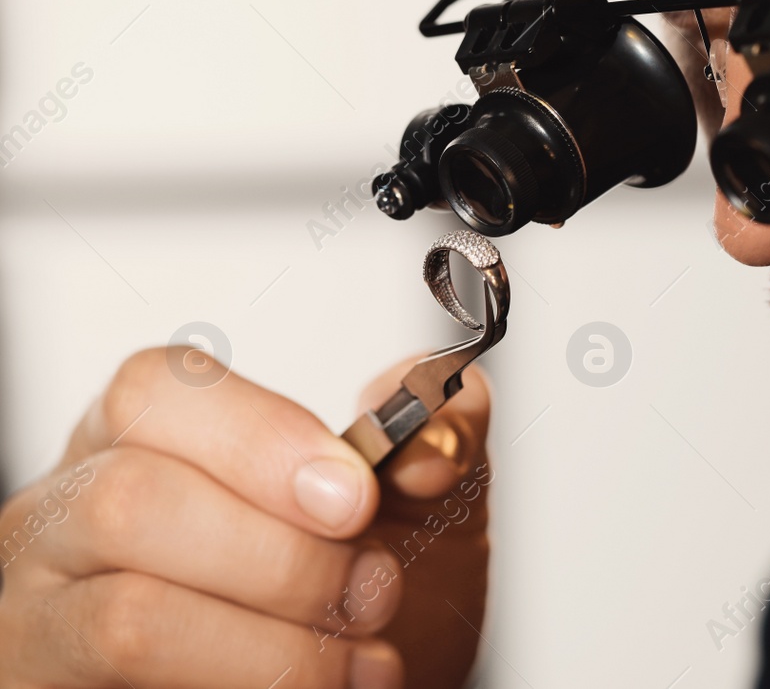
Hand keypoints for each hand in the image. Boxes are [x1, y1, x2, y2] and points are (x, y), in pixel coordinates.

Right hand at [0, 347, 491, 687]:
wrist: (357, 686)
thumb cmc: (365, 585)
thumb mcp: (422, 497)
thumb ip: (443, 434)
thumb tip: (431, 442)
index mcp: (150, 433)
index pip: (155, 391)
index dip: (260, 440)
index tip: (356, 495)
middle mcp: (71, 514)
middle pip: (131, 501)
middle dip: (281, 558)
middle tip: (375, 591)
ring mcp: (45, 614)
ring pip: (127, 619)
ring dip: (271, 647)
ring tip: (362, 660)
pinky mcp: (53, 688)